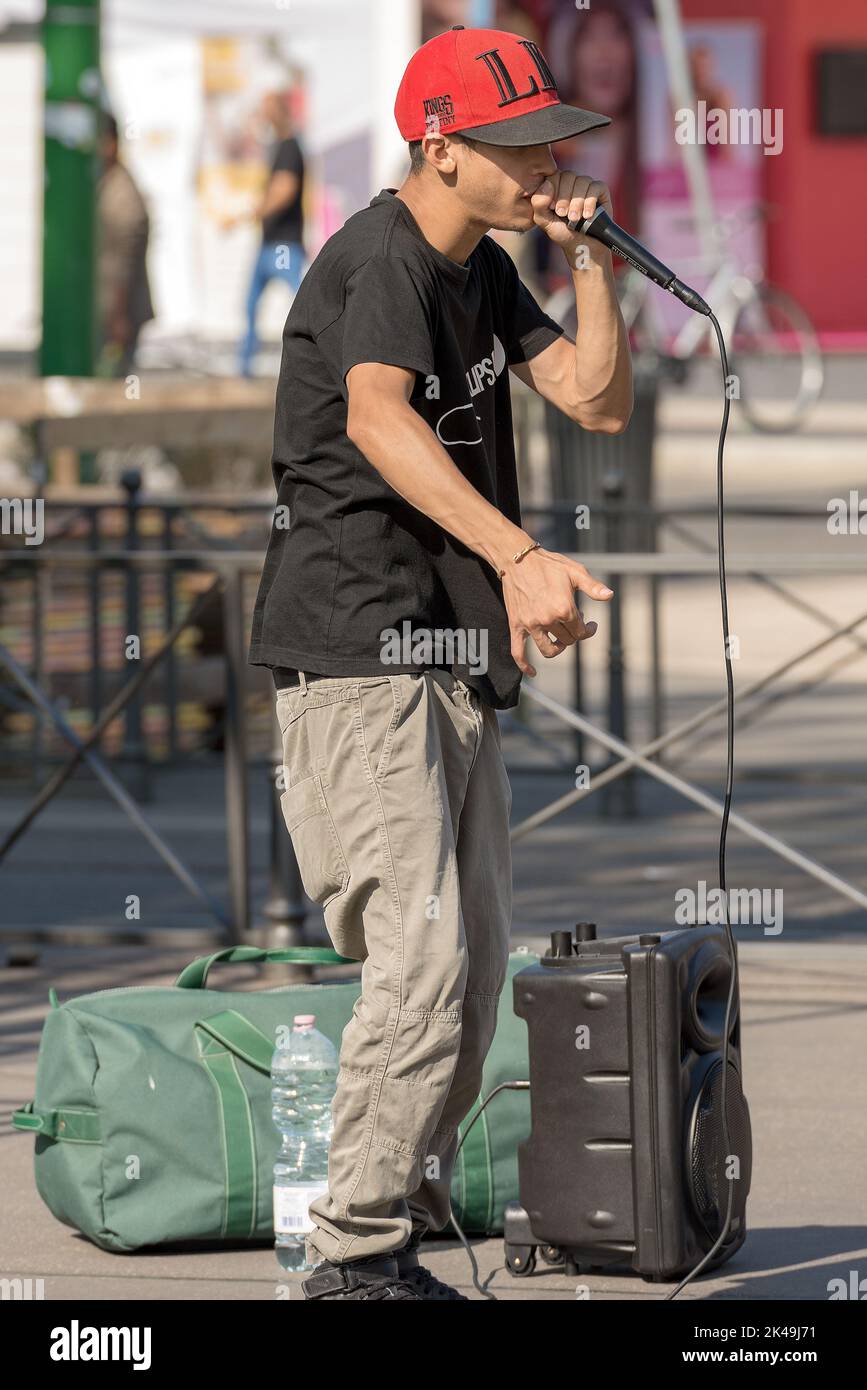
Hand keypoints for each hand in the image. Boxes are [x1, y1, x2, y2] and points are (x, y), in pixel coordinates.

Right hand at [501, 546, 613, 676]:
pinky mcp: (516, 626)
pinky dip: (525, 666)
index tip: (591, 623)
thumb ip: (593, 587)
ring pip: (548, 650)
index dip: (589, 630)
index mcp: (564, 608)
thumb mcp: (575, 572)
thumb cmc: (549, 564)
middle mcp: (547, 620)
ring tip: (561, 639)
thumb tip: (610, 596)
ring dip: (558, 648)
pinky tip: (533, 673)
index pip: (581, 632)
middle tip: (575, 620)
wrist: (517, 560)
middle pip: (567, 640)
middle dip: (574, 633)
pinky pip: (518, 652)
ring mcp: (530, 625)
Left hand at [530, 172, 613, 267]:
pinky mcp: (600, 190)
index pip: (554, 175)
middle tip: (564, 215)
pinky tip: (587, 215)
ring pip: (582, 181)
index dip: (554, 191)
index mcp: (556, 184)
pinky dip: (590, 202)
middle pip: (568, 176)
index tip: (553, 209)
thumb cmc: (563, 232)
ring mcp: (586, 184)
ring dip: (577, 202)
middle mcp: (572, 181)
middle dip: (565, 198)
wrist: (582, 245)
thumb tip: (546, 184)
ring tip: (575, 219)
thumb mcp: (545, 221)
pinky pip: (595, 187)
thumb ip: (538, 204)